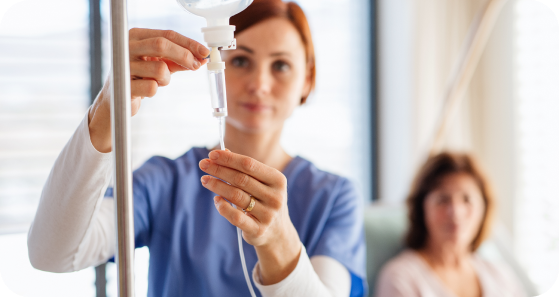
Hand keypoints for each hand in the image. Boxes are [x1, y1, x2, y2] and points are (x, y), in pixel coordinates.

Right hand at [88, 28, 209, 152]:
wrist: (115, 101)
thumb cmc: (139, 78)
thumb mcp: (158, 64)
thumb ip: (178, 60)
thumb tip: (201, 58)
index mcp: (136, 36)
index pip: (167, 34)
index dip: (189, 43)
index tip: (204, 52)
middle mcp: (126, 47)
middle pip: (162, 45)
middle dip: (184, 56)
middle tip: (196, 65)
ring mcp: (123, 66)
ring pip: (160, 69)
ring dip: (166, 79)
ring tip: (157, 82)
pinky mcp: (123, 85)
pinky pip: (152, 87)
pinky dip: (155, 90)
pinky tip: (145, 90)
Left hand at [199, 150, 300, 283]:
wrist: (277, 233)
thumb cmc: (265, 201)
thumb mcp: (261, 183)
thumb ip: (244, 169)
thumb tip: (223, 152)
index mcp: (278, 180)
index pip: (249, 165)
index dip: (229, 159)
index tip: (212, 154)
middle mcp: (275, 197)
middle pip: (241, 179)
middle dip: (219, 170)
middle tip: (203, 164)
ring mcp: (268, 214)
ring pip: (236, 196)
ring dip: (217, 186)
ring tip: (205, 180)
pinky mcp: (258, 230)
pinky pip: (236, 217)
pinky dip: (223, 207)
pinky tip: (216, 200)